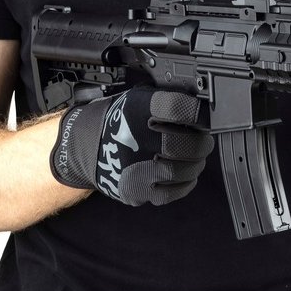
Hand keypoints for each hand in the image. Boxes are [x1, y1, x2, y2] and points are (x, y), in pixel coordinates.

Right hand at [49, 86, 213, 205]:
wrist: (85, 146)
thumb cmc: (120, 121)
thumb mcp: (138, 98)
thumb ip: (167, 101)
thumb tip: (201, 105)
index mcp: (137, 110)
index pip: (177, 108)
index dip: (198, 113)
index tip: (205, 117)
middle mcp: (135, 139)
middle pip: (183, 144)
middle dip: (201, 143)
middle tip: (203, 141)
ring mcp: (134, 167)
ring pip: (181, 170)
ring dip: (195, 164)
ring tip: (194, 158)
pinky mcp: (135, 190)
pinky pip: (172, 192)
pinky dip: (186, 183)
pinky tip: (186, 175)